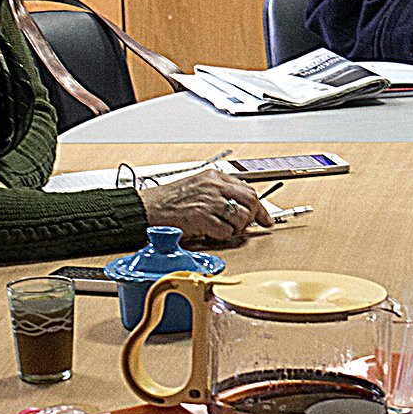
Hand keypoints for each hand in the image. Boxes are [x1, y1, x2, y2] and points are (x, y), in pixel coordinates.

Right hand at [139, 168, 271, 246]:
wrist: (147, 208)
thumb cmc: (169, 201)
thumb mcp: (198, 187)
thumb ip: (219, 192)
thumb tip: (242, 206)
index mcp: (214, 177)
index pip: (248, 189)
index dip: (260, 207)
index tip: (266, 218)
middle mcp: (214, 186)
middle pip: (250, 201)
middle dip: (253, 217)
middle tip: (245, 227)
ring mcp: (208, 201)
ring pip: (241, 217)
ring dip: (235, 229)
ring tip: (222, 229)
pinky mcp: (201, 217)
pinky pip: (226, 231)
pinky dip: (222, 236)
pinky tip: (211, 233)